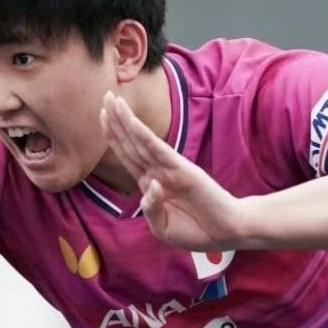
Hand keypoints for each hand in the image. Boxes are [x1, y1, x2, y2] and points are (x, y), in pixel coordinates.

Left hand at [100, 90, 254, 251]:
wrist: (226, 233)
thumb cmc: (195, 230)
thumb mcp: (163, 227)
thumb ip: (151, 210)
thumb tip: (150, 187)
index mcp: (151, 183)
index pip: (128, 155)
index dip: (113, 136)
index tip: (101, 115)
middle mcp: (158, 172)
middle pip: (131, 143)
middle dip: (115, 120)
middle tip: (104, 94)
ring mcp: (170, 169)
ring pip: (142, 142)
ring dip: (126, 121)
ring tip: (113, 100)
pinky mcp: (183, 170)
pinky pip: (159, 151)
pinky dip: (145, 137)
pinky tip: (132, 123)